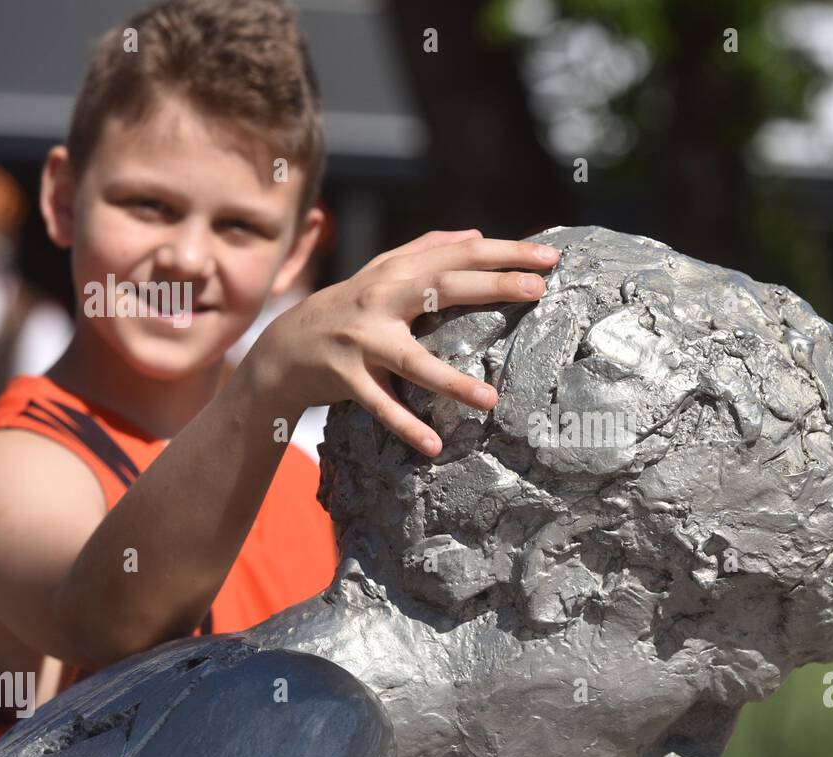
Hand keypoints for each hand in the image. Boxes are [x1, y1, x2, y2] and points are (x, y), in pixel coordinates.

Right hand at [247, 229, 559, 455]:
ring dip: (452, 382)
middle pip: (443, 287)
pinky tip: (434, 446)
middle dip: (492, 286)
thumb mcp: (381, 273)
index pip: (459, 256)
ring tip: (491, 400)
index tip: (549, 258)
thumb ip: (425, 250)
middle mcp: (380, 300)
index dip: (504, 253)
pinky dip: (405, 426)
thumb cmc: (346, 308)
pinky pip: (381, 406)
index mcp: (396, 274)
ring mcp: (362, 340)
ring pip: (414, 361)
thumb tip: (476, 234)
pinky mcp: (345, 378)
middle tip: (537, 290)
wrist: (283, 349)